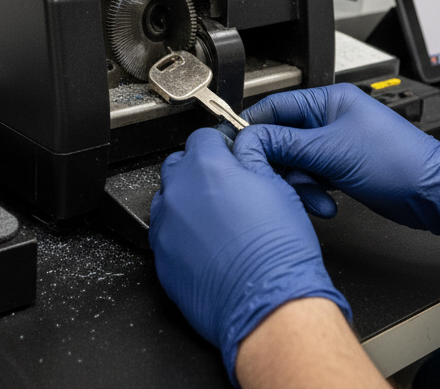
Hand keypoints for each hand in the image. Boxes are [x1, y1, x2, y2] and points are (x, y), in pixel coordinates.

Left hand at [150, 127, 351, 381]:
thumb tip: (244, 148)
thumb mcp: (277, 186)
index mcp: (206, 167)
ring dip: (188, 202)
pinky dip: (181, 233)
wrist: (268, 303)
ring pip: (169, 200)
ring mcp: (165, 227)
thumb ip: (252, 158)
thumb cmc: (278, 252)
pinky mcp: (161, 258)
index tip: (230, 155)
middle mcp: (179, 193)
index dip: (221, 144)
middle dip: (199, 170)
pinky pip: (165, 234)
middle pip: (179, 165)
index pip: (202, 137)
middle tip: (226, 187)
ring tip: (217, 220)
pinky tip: (208, 245)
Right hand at [234, 84, 439, 249]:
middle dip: (281, 163)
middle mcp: (331, 119)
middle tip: (276, 180)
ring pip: (296, 162)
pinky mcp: (342, 168)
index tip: (238, 146)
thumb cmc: (399, 164)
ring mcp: (337, 145)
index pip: (276, 107)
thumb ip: (286, 144)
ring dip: (300, 183)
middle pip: (283, 138)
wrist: (433, 195)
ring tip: (313, 196)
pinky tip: (324, 204)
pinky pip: (312, 177)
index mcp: (330, 101)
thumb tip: (251, 138)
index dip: (254, 127)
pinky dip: (313, 191)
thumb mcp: (331, 151)